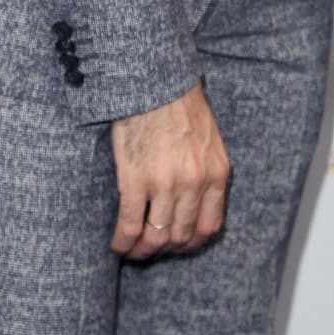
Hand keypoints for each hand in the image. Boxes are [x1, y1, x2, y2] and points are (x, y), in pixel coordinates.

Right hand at [109, 82, 230, 259]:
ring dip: (142, 251)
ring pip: (155, 237)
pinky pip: (129, 225)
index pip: (208, 227)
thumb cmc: (181, 107)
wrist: (156, 83)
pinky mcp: (135, 180)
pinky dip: (122, 242)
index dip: (190, 243)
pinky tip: (117, 243)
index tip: (177, 245)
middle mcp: (194, 184)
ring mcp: (165, 184)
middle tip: (150, 247)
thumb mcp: (209, 140)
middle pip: (180, 236)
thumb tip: (197, 204)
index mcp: (216, 174)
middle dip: (164, 249)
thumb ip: (207, 172)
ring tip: (131, 249)